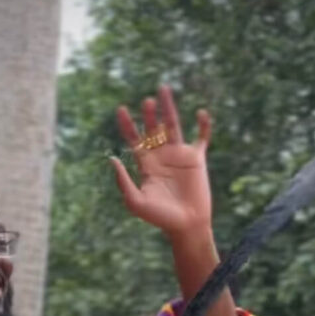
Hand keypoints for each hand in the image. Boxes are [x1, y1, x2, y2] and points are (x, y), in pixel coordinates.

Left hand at [112, 85, 211, 236]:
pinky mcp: (197, 159)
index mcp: (146, 164)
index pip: (134, 139)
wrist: (186, 225)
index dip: (127, 125)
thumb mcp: (136, 201)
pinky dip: (203, 125)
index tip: (121, 109)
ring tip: (163, 89)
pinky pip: (201, 137)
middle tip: (147, 101)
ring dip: (169, 108)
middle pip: (153, 128)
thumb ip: (123, 181)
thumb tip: (111, 158)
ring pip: (173, 125)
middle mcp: (161, 156)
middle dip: (149, 114)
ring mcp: (179, 155)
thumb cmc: (160, 218)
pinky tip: (201, 113)